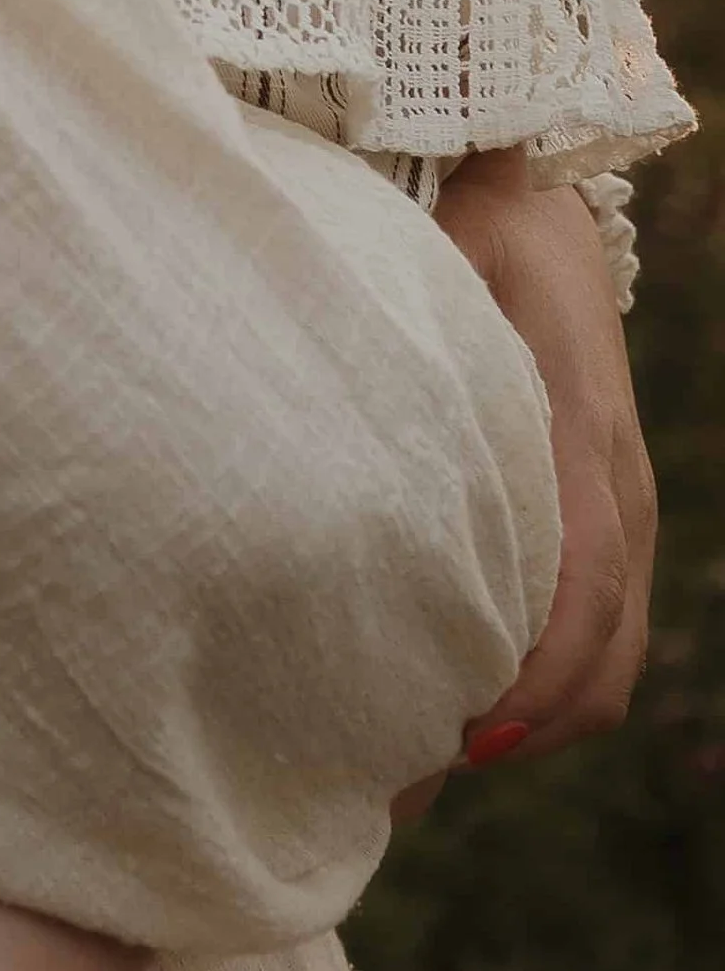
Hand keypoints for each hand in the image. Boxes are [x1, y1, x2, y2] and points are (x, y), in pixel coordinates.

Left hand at [431, 149, 654, 764]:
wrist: (541, 199)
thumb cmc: (473, 228)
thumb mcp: (447, 259)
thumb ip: (413, 326)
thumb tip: (346, 399)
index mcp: (579, 434)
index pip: (581, 586)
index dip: (534, 675)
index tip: (470, 736)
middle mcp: (618, 485)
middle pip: (608, 649)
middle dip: (527, 725)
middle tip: (413, 771)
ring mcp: (623, 504)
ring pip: (613, 653)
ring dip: (539, 715)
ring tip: (428, 748)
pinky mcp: (606, 513)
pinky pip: (604, 625)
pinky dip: (550, 682)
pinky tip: (466, 695)